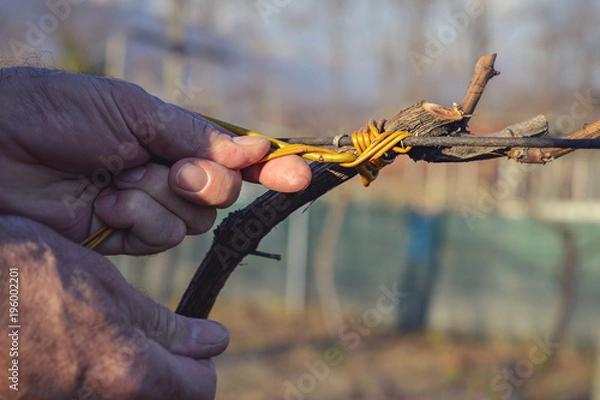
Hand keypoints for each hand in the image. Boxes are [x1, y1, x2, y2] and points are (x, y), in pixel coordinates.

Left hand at [0, 67, 310, 254]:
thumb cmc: (56, 112)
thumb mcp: (131, 110)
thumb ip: (192, 133)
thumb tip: (251, 149)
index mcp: (170, 136)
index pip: (231, 156)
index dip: (269, 166)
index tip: (300, 173)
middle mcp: (165, 172)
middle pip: (222, 194)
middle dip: (204, 184)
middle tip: (173, 171)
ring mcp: (146, 206)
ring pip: (193, 221)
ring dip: (160, 202)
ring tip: (116, 184)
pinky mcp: (124, 236)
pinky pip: (161, 239)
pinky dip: (138, 222)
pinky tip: (105, 208)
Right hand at [0, 216, 228, 398]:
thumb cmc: (25, 273)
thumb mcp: (104, 286)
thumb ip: (162, 325)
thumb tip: (212, 341)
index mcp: (128, 374)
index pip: (199, 386)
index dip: (201, 361)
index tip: (196, 341)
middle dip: (169, 376)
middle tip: (155, 343)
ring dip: (131, 379)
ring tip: (107, 342)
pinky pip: (83, 399)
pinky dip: (93, 383)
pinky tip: (74, 354)